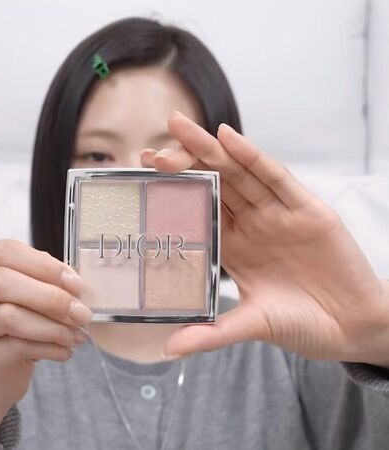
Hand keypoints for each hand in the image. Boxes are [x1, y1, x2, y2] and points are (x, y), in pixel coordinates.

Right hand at [0, 240, 91, 406]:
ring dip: (54, 327)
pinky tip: (66, 350)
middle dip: (51, 298)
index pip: (6, 251)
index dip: (45, 265)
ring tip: (78, 334)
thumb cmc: (20, 315)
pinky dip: (50, 348)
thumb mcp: (32, 289)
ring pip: (8, 317)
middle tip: (83, 313)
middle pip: (2, 282)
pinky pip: (16, 347)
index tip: (77, 284)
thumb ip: (49, 279)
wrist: (0, 365)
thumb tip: (76, 285)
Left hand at [142, 111, 388, 365]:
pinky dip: (252, 157)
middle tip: (152, 151)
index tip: (143, 177)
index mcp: (234, 245)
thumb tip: (169, 348)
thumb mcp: (253, 325)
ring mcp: (278, 214)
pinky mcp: (307, 209)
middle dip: (184, 164)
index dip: (172, 192)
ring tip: (181, 129)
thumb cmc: (304, 324)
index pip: (197, 209)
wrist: (353, 329)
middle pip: (213, 184)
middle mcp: (252, 224)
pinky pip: (275, 178)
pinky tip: (228, 138)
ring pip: (239, 174)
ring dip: (210, 150)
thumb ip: (213, 332)